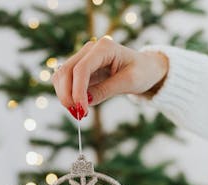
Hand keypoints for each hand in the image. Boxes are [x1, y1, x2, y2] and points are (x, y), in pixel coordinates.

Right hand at [52, 38, 168, 119]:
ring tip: (79, 113)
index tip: (81, 110)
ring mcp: (83, 58)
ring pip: (61, 76)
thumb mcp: (129, 82)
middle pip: (66, 71)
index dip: (77, 91)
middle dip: (67, 95)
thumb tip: (85, 102)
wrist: (145, 68)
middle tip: (77, 114)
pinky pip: (65, 82)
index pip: (81, 69)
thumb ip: (106, 90)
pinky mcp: (80, 69)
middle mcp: (90, 49)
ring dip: (65, 96)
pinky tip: (78, 107)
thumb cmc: (142, 72)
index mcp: (104, 47)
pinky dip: (67, 95)